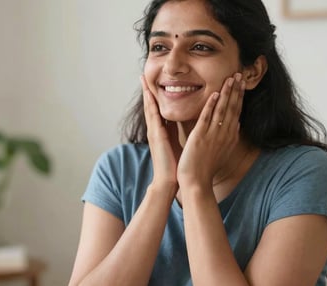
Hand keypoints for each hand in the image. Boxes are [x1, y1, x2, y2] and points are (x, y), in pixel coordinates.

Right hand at [141, 75, 179, 190]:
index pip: (157, 109)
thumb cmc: (175, 164)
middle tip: (143, 75)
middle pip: (151, 105)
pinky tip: (151, 94)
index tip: (154, 82)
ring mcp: (154, 132)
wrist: (169, 181)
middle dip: (147, 90)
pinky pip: (153, 116)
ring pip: (149, 108)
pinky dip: (151, 104)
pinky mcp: (156, 136)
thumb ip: (177, 131)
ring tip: (143, 79)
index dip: (155, 95)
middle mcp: (155, 129)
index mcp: (161, 131)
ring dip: (147, 93)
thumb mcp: (176, 143)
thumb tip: (182, 120)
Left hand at [177, 73, 245, 188]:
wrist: (197, 181)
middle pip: (233, 108)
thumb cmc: (207, 167)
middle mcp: (224, 134)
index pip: (237, 112)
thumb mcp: (223, 151)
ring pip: (223, 110)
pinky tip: (215, 93)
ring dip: (227, 93)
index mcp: (229, 137)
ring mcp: (213, 135)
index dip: (239, 97)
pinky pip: (207, 118)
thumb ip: (230, 137)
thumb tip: (237, 124)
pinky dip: (212, 105)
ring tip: (231, 78)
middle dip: (237, 90)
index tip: (242, 84)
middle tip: (240, 74)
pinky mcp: (201, 137)